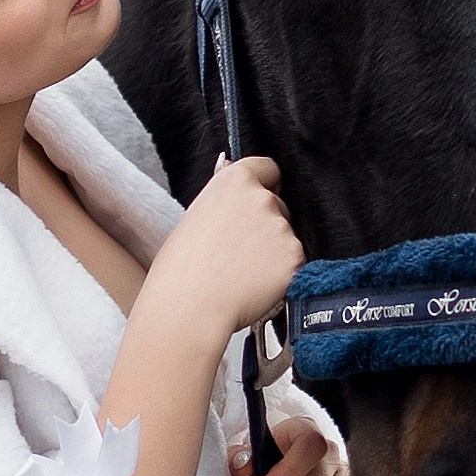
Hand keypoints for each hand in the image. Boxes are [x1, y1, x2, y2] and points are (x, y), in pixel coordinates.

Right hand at [148, 154, 302, 344]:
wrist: (189, 308)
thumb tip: (229, 167)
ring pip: (286, 236)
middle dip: (266, 224)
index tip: (261, 197)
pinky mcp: (294, 257)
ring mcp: (281, 227)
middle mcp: (262, 198)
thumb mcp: (195, 216)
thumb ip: (222, 195)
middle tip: (239, 250)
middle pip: (278, 204)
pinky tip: (255, 283)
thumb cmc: (180, 269)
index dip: (265, 184)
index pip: (267, 168)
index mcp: (233, 181)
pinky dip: (282, 273)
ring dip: (274, 250)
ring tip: (241, 271)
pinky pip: (294, 262)